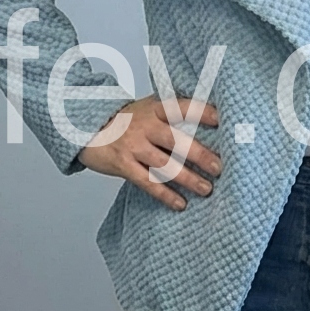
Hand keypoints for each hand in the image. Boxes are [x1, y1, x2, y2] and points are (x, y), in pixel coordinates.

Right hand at [78, 96, 222, 211]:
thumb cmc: (126, 120)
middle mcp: (144, 126)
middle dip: (200, 155)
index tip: (223, 120)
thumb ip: (172, 115)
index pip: (182, 107)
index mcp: (154, 108)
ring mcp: (133, 146)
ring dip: (188, 179)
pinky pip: (148, 182)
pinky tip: (180, 203)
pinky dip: (165, 194)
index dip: (203, 112)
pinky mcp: (123, 164)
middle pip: (176, 141)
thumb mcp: (147, 108)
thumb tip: (210, 123)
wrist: (86, 127)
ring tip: (206, 189)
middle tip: (219, 168)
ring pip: (164, 165)